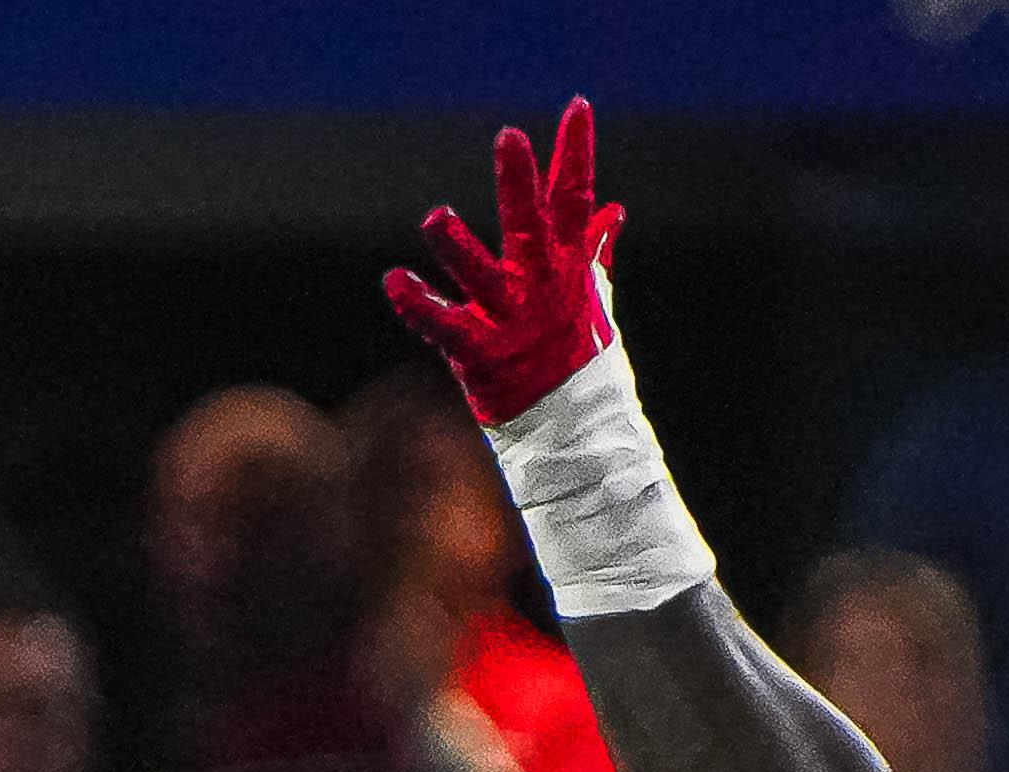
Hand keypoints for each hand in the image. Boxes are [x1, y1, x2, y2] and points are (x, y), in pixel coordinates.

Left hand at [383, 97, 623, 429]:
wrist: (576, 428)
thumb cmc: (578, 356)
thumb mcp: (590, 296)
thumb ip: (593, 251)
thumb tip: (613, 212)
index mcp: (568, 267)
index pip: (575, 200)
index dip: (576, 153)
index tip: (576, 107)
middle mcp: (542, 288)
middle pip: (533, 226)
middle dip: (521, 182)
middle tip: (509, 137)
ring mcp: (513, 321)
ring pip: (484, 276)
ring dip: (458, 247)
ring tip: (434, 217)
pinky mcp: (483, 355)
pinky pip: (445, 327)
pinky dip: (419, 306)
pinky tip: (394, 281)